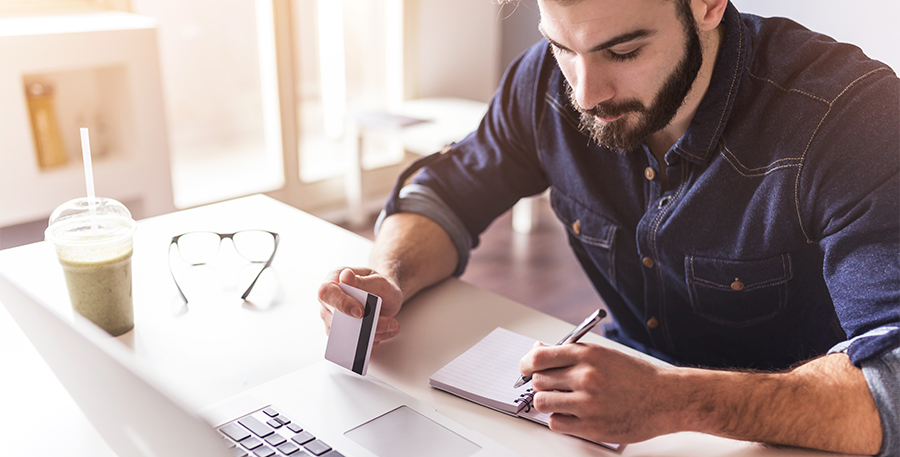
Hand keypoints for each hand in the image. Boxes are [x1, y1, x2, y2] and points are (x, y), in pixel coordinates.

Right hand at [317, 267, 403, 344]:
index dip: (341, 304)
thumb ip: (363, 281)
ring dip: (373, 332)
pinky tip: (386, 330)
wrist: (385, 296)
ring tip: (391, 325)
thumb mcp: (378, 280)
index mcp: (334, 280)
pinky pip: (354, 343)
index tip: (360, 312)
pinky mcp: (341, 334)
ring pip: (347, 334)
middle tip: (389, 322)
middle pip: (337, 318)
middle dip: (366, 324)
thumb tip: (346, 276)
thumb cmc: (379, 285)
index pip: (327, 293)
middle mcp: (329, 301)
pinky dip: (373, 339)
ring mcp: (333, 319)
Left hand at [519, 342, 677, 443]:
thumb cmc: (636, 376)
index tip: (526, 368)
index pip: (538, 358)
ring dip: (547, 402)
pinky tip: (571, 414)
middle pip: (538, 381)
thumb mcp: (603, 355)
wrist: (665, 398)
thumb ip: (570, 354)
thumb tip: (538, 351)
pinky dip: (559, 419)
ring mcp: (587, 403)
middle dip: (542, 383)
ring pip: (543, 402)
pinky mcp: (592, 426)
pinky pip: (556, 423)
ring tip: (561, 401)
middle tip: (552, 386)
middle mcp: (585, 377)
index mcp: (587, 355)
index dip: (526, 364)